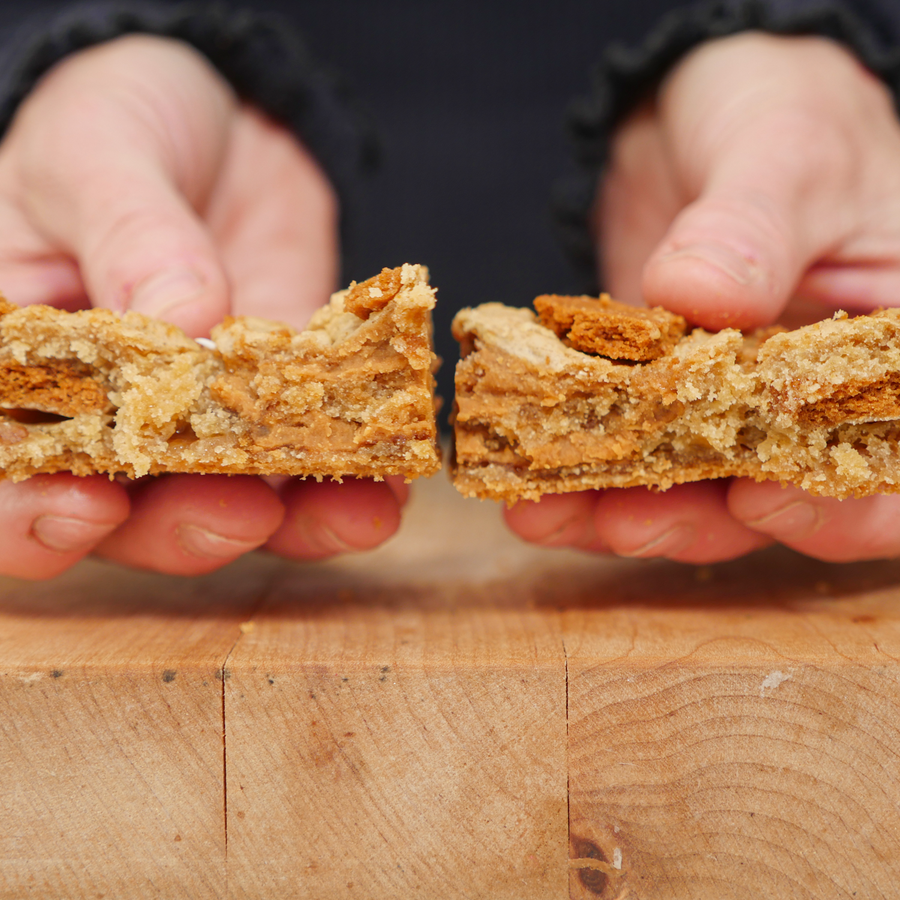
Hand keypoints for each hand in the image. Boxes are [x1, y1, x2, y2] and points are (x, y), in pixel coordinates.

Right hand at [0, 35, 405, 578]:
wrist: (222, 122)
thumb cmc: (123, 123)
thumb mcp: (101, 153)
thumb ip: (131, 238)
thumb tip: (183, 322)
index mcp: (22, 362)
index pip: (5, 466)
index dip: (31, 511)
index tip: (89, 506)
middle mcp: (105, 414)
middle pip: (121, 518)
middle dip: (179, 529)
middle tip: (239, 514)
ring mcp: (197, 422)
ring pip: (222, 509)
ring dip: (284, 525)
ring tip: (347, 515)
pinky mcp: (276, 408)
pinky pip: (305, 472)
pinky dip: (346, 492)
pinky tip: (385, 493)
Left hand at [507, 32, 899, 563]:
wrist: (701, 113)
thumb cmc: (781, 112)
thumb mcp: (784, 151)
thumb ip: (754, 225)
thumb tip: (701, 297)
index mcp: (884, 352)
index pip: (887, 462)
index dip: (835, 505)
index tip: (757, 497)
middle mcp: (813, 395)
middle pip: (781, 498)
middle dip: (702, 521)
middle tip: (627, 522)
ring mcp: (731, 403)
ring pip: (693, 491)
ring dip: (622, 512)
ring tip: (549, 512)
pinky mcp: (658, 397)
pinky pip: (627, 453)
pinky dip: (581, 476)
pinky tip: (530, 488)